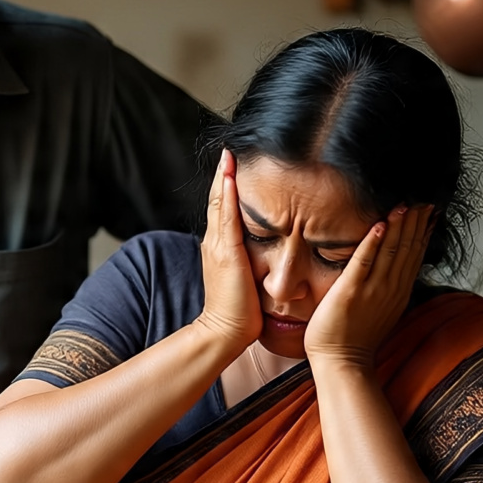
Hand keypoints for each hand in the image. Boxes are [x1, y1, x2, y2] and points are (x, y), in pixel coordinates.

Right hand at [196, 150, 262, 353]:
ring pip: (220, 204)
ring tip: (229, 154)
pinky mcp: (226, 253)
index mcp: (220, 248)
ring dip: (224, 178)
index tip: (234, 165)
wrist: (224, 332)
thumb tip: (267, 252)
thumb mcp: (245, 280)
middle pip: (219, 201)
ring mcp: (217, 247)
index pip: (223, 211)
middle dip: (224, 175)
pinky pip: (227, 217)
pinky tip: (231, 176)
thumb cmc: (240, 312)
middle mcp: (215, 243)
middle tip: (229, 150)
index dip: (227, 188)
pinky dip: (228, 195)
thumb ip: (250, 263)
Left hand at [303, 204, 433, 368]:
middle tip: (423, 197)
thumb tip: (395, 271)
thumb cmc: (355, 338)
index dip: (422, 231)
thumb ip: (388, 288)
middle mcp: (390, 289)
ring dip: (398, 226)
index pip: (415, 255)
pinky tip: (379, 224)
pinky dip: (372, 243)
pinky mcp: (350, 292)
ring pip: (391, 251)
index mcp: (398, 292)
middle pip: (408, 248)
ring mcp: (372, 290)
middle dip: (415, 221)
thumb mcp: (381, 310)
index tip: (429, 210)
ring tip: (405, 203)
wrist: (342, 364)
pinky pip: (363, 263)